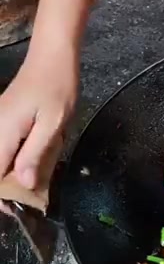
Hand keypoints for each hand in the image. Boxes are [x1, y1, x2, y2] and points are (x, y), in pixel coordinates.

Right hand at [0, 43, 77, 189]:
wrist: (52, 54)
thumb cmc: (57, 87)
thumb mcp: (53, 122)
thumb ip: (36, 153)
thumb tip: (25, 184)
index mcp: (3, 133)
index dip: (4, 196)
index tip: (19, 208)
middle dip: (8, 186)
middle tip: (31, 196)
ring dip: (11, 171)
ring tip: (34, 180)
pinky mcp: (3, 118)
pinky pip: (3, 145)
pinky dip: (13, 156)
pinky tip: (32, 158)